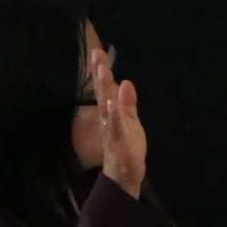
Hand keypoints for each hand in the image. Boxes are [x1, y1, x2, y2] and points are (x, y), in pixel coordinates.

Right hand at [91, 51, 147, 197]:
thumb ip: (127, 103)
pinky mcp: (118, 141)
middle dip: (100, 73)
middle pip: (102, 92)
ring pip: (106, 106)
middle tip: (96, 53)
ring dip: (104, 89)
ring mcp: (112, 129)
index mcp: (112, 112)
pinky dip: (113, 115)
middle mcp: (108, 118)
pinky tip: (110, 103)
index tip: (97, 51)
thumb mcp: (130, 121)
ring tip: (103, 72)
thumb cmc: (127, 147)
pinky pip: (114, 126)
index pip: (105, 88)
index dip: (101, 70)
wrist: (125, 175)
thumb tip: (125, 82)